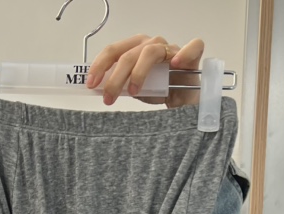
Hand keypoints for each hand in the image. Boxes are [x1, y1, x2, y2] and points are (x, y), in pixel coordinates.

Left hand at [86, 35, 204, 108]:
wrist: (184, 98)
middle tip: (108, 97)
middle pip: (128, 54)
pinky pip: (191, 47)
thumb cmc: (160, 90)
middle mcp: (151, 45)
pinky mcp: (192, 54)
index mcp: (135, 49)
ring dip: (138, 73)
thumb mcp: (136, 89)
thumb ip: (121, 86)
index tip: (91, 84)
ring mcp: (170, 48)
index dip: (100, 66)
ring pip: (150, 52)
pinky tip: (175, 66)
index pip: (113, 51)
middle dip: (115, 77)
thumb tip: (100, 90)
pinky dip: (183, 54)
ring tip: (134, 92)